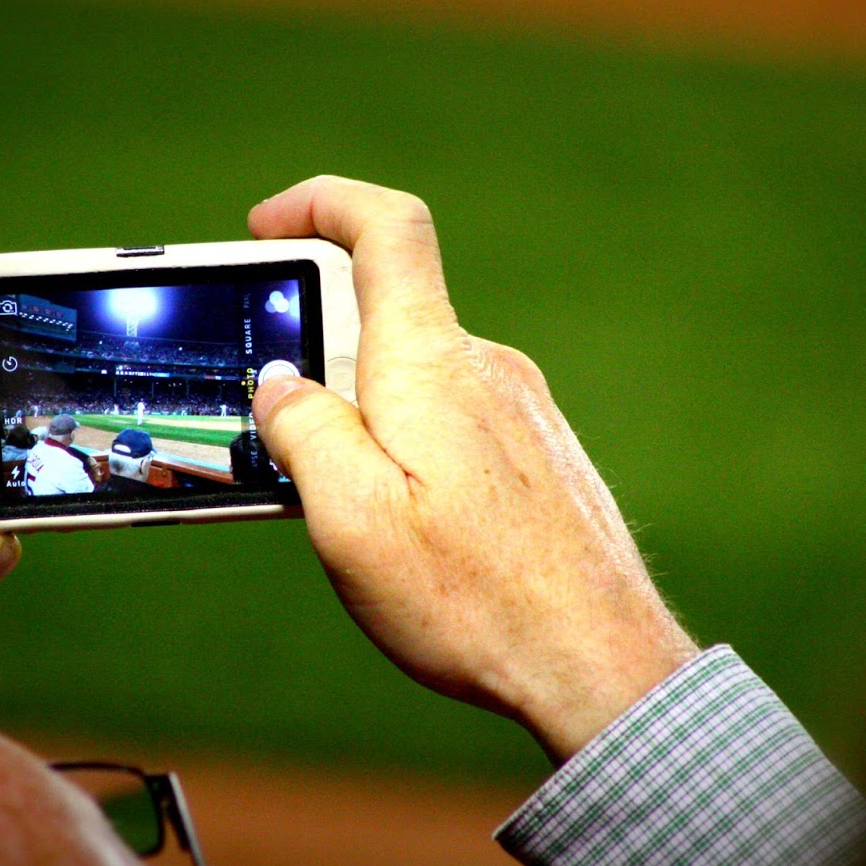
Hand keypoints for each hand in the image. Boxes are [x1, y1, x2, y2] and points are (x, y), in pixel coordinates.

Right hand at [250, 177, 698, 763]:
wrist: (600, 664)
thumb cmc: (474, 598)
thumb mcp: (351, 520)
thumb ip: (304, 432)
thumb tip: (281, 383)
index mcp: (430, 363)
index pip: (385, 228)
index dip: (321, 201)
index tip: (266, 223)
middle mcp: (486, 367)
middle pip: (388, 320)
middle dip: (319, 365)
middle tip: (282, 445)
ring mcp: (523, 411)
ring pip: (419, 384)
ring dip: (367, 424)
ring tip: (348, 516)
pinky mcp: (542, 455)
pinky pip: (457, 425)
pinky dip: (413, 452)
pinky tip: (411, 532)